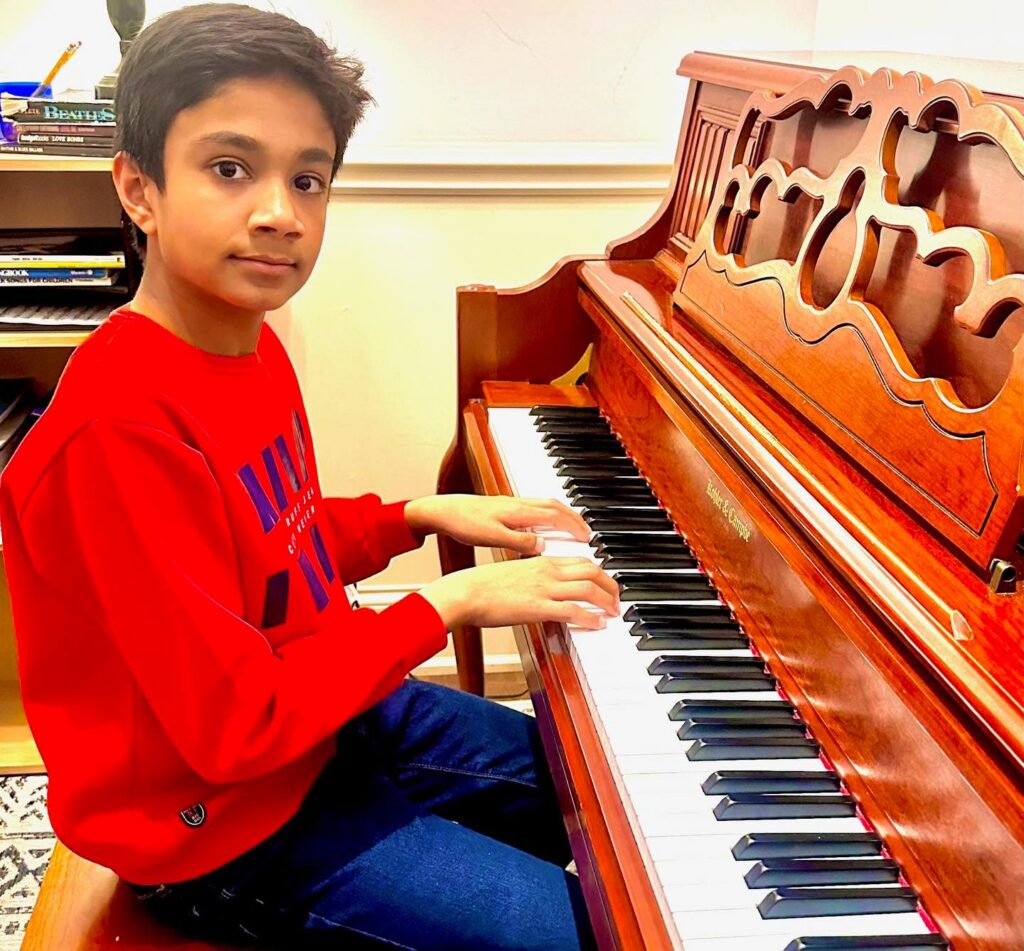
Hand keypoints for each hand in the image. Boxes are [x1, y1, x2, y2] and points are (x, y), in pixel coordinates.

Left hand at [405, 494, 589, 554]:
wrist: (442, 510)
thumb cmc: (464, 523)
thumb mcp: (492, 538)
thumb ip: (519, 542)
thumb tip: (543, 546)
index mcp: (519, 511)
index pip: (555, 514)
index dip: (574, 526)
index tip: (587, 537)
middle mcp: (518, 504)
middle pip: (555, 505)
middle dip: (574, 518)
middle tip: (587, 532)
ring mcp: (512, 503)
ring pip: (546, 504)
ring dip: (563, 514)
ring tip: (572, 528)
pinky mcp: (504, 506)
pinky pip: (535, 506)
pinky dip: (548, 514)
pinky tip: (544, 526)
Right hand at [420, 556, 619, 631]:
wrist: (465, 592)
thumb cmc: (480, 586)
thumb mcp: (511, 575)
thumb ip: (529, 579)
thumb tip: (537, 589)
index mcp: (540, 561)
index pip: (580, 561)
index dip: (598, 572)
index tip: (605, 582)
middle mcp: (547, 571)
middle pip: (592, 570)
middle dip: (610, 584)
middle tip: (617, 598)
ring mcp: (544, 588)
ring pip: (589, 588)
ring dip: (607, 600)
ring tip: (614, 612)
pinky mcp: (539, 607)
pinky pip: (574, 610)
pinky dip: (591, 617)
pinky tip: (598, 624)